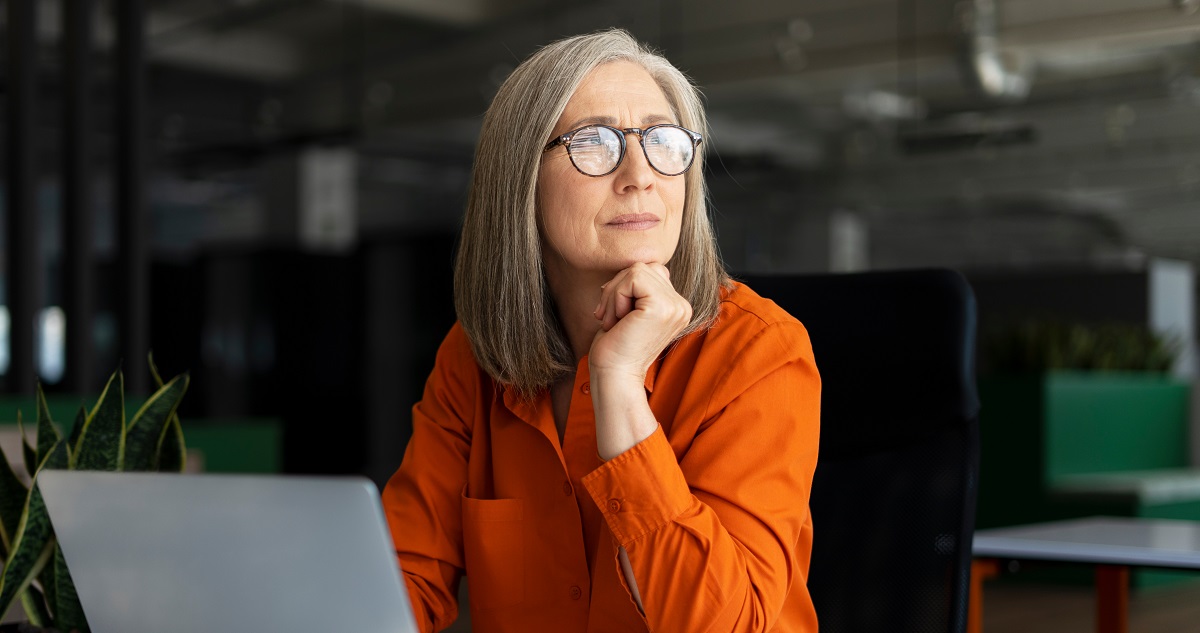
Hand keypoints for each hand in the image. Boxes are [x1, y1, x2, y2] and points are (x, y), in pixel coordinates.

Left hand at [589, 262, 692, 384]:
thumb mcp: (630, 309)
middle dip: (617, 288)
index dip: (625, 286)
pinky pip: (632, 278)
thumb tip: (631, 263)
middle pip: (644, 266)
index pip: (651, 271)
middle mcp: (682, 306)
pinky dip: (615, 296)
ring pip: (636, 269)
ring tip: (612, 319)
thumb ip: (638, 287)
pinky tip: (615, 320)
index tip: (612, 311)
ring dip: (614, 293)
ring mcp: (675, 306)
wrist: (614, 376)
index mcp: (677, 307)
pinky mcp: (661, 307)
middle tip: (609, 317)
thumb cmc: (615, 346)